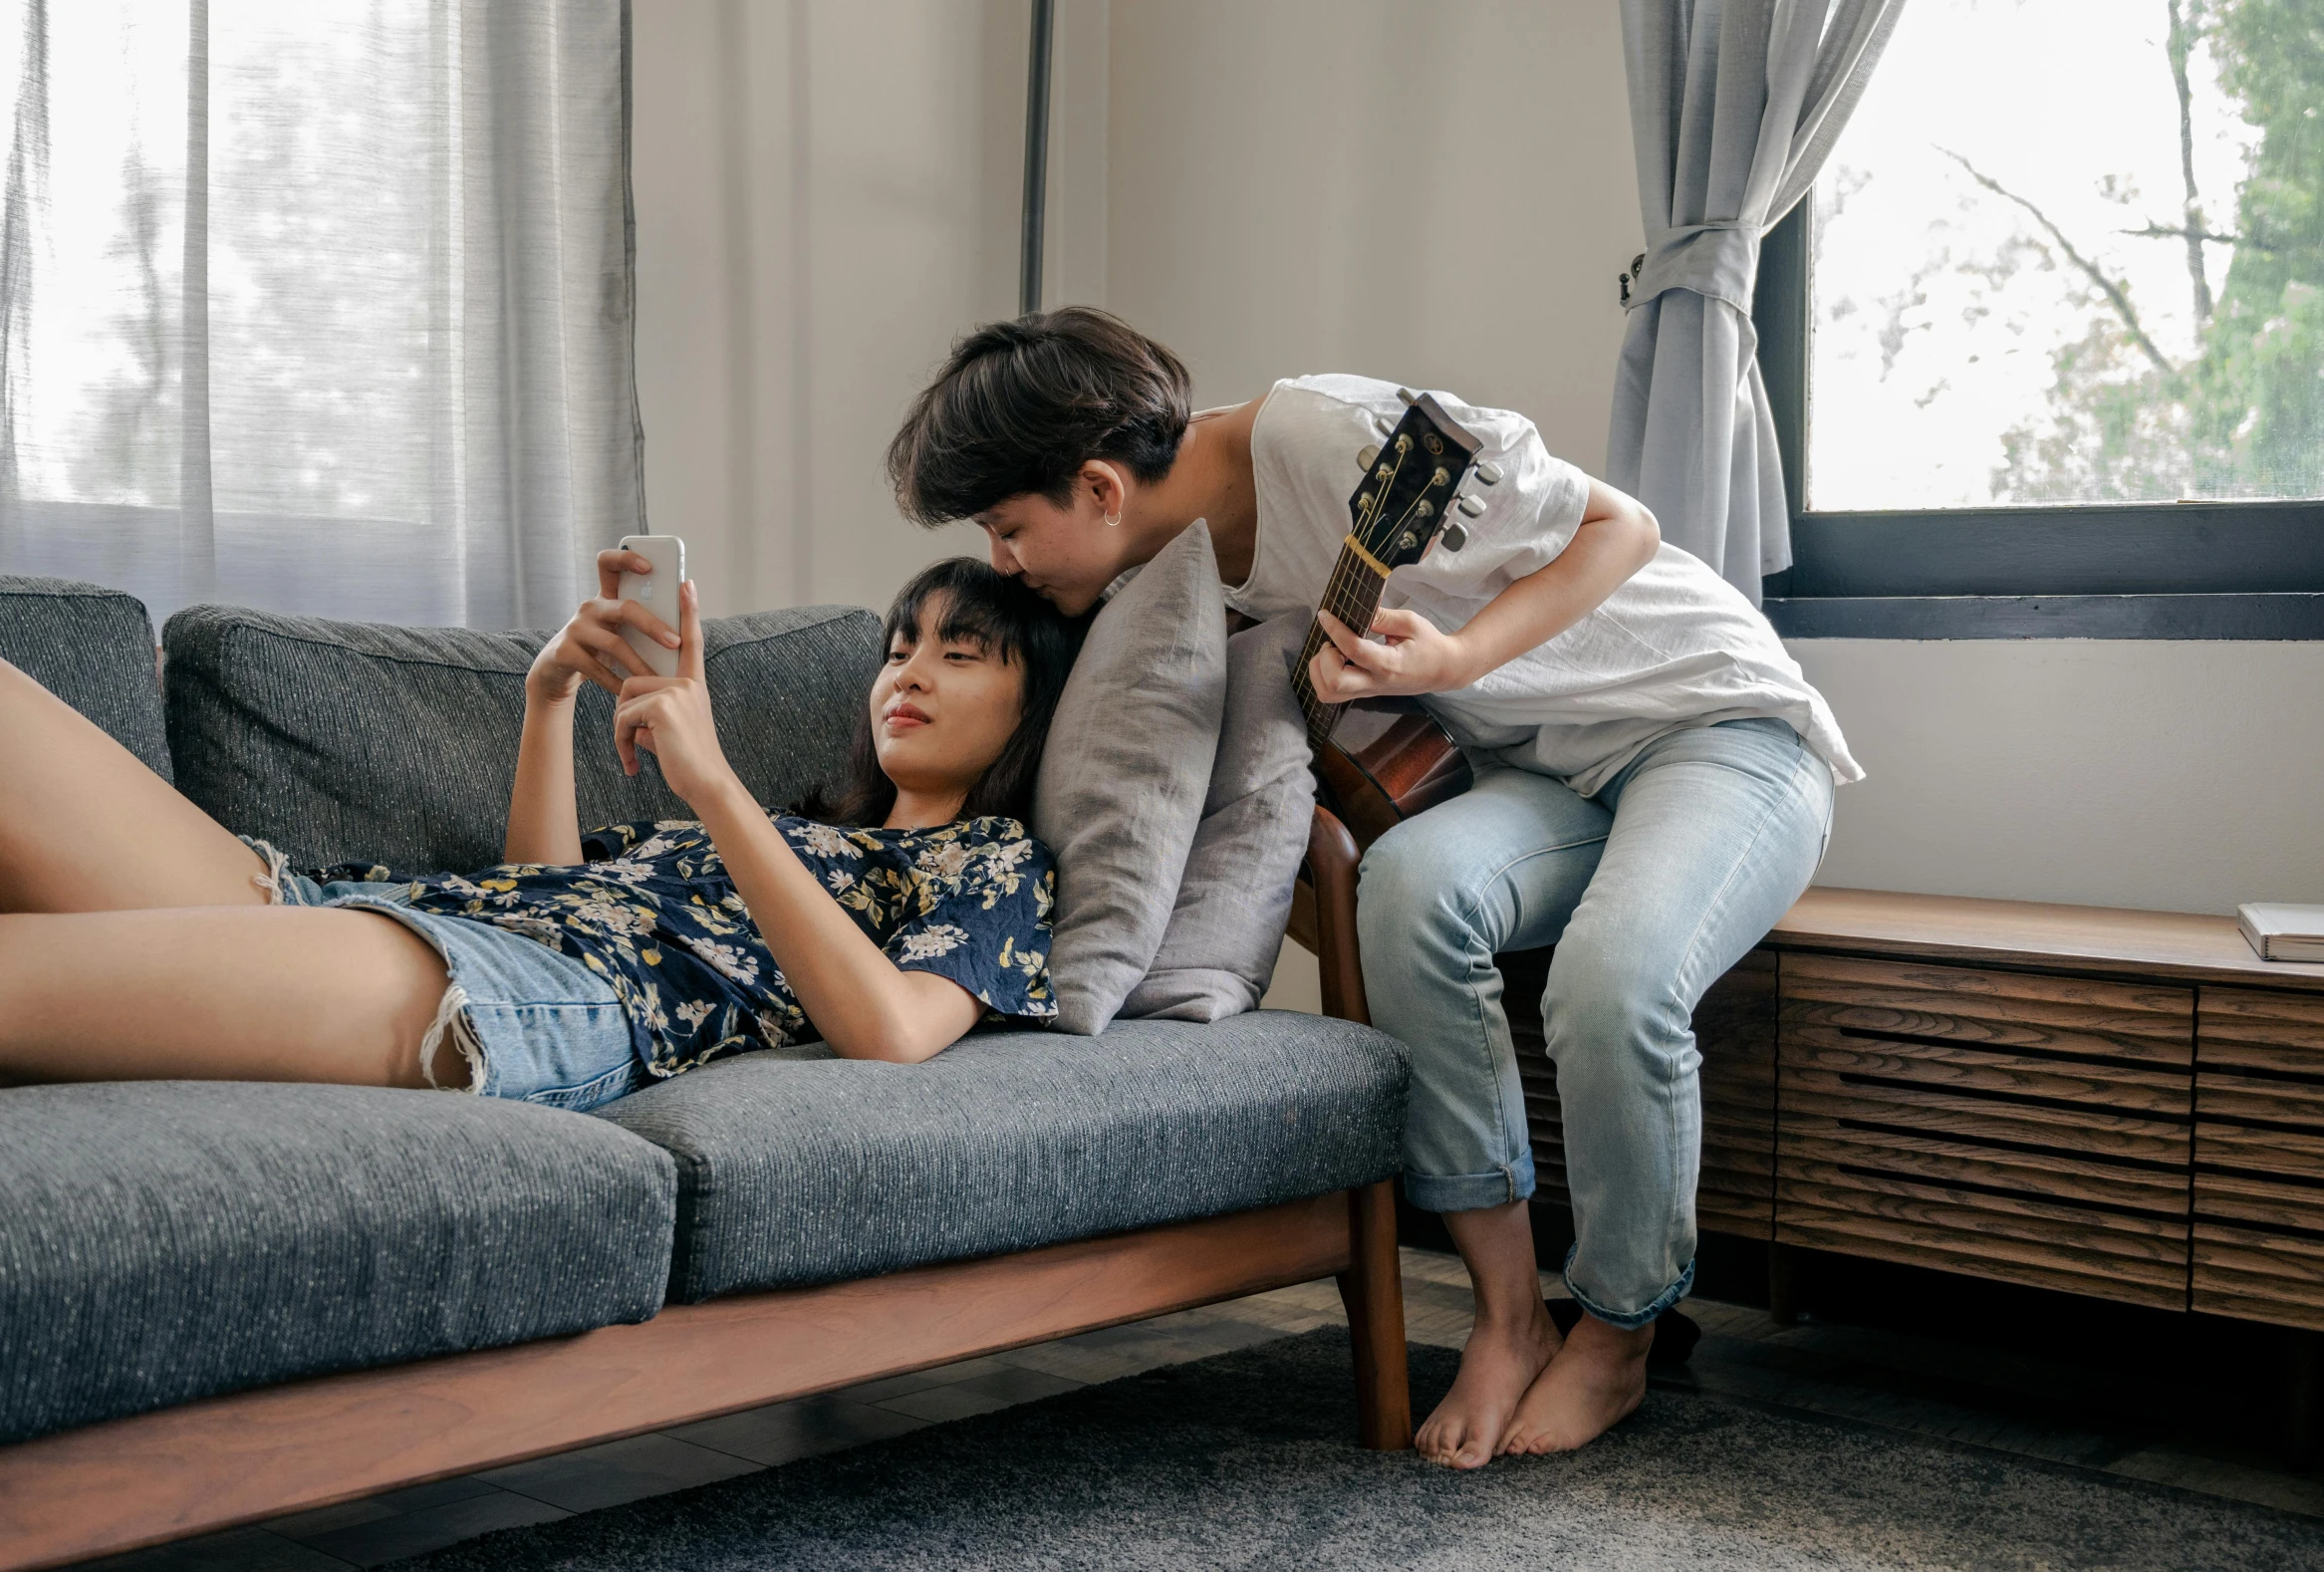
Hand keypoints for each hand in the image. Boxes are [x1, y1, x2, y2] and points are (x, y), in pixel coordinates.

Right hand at [526, 549, 682, 704]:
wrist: (557, 671)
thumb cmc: (600, 648)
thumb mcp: (619, 630)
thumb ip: (643, 620)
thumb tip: (685, 620)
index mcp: (606, 596)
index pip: (609, 563)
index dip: (627, 558)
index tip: (649, 566)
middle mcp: (590, 607)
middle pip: (624, 608)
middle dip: (653, 625)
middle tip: (675, 642)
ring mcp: (575, 628)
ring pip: (614, 643)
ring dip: (639, 663)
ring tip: (657, 678)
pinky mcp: (564, 651)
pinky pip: (596, 668)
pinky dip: (615, 681)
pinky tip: (629, 690)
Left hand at [613, 580, 740, 807]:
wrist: (706, 784)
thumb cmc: (689, 765)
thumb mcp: (669, 732)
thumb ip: (652, 711)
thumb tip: (628, 710)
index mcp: (694, 686)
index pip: (691, 642)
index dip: (689, 612)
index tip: (687, 582)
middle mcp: (688, 684)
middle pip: (633, 682)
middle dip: (624, 718)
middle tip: (632, 750)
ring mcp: (676, 692)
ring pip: (624, 699)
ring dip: (621, 732)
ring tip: (634, 757)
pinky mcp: (662, 705)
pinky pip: (623, 716)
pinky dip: (621, 742)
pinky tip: (635, 763)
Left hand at [1308, 608, 1475, 701]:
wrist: (1445, 670)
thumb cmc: (1430, 644)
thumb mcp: (1411, 622)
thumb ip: (1382, 616)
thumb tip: (1357, 605)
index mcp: (1389, 664)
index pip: (1352, 649)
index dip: (1334, 629)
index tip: (1325, 614)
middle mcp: (1375, 682)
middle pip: (1334, 682)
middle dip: (1324, 658)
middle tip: (1332, 642)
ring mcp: (1369, 692)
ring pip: (1328, 693)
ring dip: (1320, 670)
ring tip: (1333, 652)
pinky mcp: (1365, 693)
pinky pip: (1333, 694)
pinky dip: (1323, 677)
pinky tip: (1336, 660)